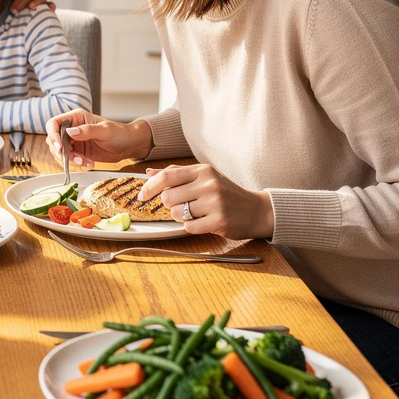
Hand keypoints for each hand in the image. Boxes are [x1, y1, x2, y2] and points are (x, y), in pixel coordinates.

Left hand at [8, 0, 54, 12]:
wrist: (11, 23)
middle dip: (23, 0)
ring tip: (30, 7)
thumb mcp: (6, 3)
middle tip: (14, 10)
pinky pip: (50, 5)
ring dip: (35, 1)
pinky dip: (51, 5)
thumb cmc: (9, 11)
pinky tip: (50, 8)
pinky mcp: (46, 9)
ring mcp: (40, 1)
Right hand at [45, 110, 150, 166]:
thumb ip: (87, 130)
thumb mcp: (105, 130)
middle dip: (62, 151)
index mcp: (76, 118)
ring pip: (60, 152)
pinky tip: (89, 163)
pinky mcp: (78, 152)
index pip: (54, 124)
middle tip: (75, 158)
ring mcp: (74, 141)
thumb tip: (70, 131)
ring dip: (69, 159)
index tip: (60, 147)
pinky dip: (76, 164)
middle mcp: (72, 129)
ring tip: (85, 162)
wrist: (128, 145)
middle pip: (54, 140)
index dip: (53, 135)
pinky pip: (69, 159)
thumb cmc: (119, 132)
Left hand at [138, 163, 274, 238]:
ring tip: (196, 212)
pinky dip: (191, 226)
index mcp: (203, 170)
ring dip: (180, 216)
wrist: (256, 210)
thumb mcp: (204, 177)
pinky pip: (188, 227)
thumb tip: (149, 172)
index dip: (149, 187)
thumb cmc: (226, 193)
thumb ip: (177, 174)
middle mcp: (209, 184)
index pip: (166, 176)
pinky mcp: (218, 221)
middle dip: (169, 204)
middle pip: (167, 197)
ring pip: (176, 213)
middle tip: (183, 204)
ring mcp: (215, 203)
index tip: (142, 195)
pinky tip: (203, 221)